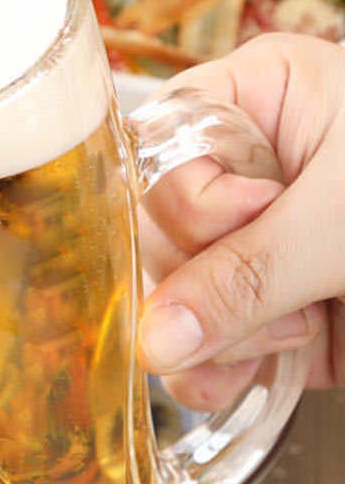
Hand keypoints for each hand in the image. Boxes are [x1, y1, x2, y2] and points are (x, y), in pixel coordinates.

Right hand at [136, 33, 344, 411]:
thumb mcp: (344, 222)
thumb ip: (248, 276)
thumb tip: (156, 337)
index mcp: (252, 104)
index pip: (158, 151)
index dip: (190, 199)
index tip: (251, 217)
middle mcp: (239, 173)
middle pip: (156, 234)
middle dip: (204, 281)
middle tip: (272, 294)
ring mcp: (248, 246)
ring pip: (170, 296)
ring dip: (210, 336)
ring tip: (282, 335)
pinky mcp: (263, 306)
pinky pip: (201, 342)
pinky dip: (211, 371)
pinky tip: (231, 380)